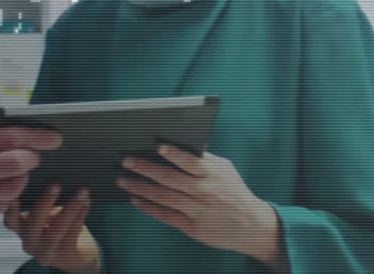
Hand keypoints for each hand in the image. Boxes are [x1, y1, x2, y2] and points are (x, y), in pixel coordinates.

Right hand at [0, 119, 61, 226]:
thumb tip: (22, 120)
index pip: (13, 137)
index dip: (39, 137)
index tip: (55, 138)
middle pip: (19, 164)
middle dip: (32, 159)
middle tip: (33, 157)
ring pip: (15, 188)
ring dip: (21, 179)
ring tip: (14, 173)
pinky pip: (3, 205)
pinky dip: (6, 195)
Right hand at [4, 184, 99, 273]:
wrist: (73, 257)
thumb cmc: (57, 228)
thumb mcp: (46, 216)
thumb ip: (44, 203)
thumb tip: (54, 178)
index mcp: (21, 230)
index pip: (10, 221)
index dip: (11, 210)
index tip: (14, 194)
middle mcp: (29, 243)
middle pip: (34, 224)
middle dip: (45, 202)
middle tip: (56, 184)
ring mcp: (45, 252)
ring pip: (56, 230)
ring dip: (70, 208)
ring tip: (82, 191)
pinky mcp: (64, 256)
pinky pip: (72, 234)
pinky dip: (80, 216)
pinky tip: (87, 203)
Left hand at [117, 145, 284, 267]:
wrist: (251, 226)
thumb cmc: (233, 191)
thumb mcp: (224, 170)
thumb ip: (203, 159)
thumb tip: (175, 146)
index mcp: (213, 174)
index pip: (192, 162)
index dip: (175, 154)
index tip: (158, 146)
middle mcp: (205, 192)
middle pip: (171, 179)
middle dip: (146, 169)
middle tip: (126, 160)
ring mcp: (198, 211)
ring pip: (164, 197)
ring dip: (140, 188)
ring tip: (122, 179)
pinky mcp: (193, 228)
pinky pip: (166, 216)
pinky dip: (149, 207)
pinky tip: (135, 199)